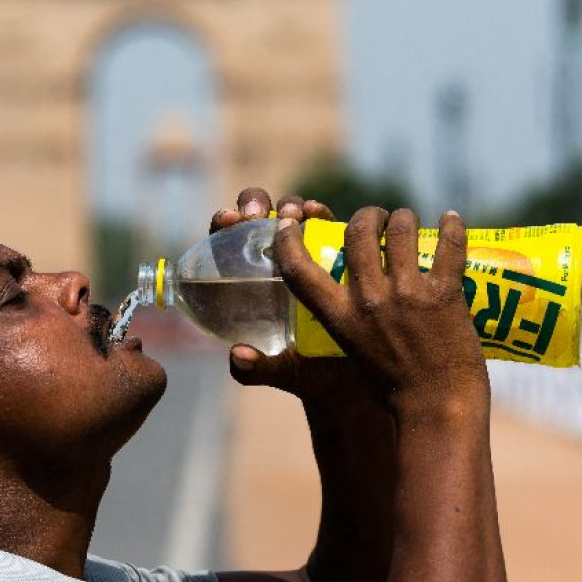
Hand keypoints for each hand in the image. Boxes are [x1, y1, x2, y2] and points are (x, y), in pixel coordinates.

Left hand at [211, 188, 367, 403]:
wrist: (358, 376)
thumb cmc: (312, 373)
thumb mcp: (285, 372)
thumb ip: (257, 370)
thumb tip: (238, 355)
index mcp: (250, 285)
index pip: (226, 246)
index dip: (222, 226)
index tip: (227, 221)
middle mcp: (274, 263)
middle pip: (255, 220)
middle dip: (254, 205)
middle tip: (257, 215)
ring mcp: (306, 254)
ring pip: (290, 216)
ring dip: (289, 206)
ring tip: (295, 213)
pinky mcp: (336, 252)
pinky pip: (326, 225)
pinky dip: (320, 213)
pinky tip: (319, 213)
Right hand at [272, 206, 488, 418]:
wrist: (438, 409)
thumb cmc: (393, 390)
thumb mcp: (350, 351)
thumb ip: (344, 318)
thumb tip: (343, 293)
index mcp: (340, 317)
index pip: (299, 269)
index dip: (288, 240)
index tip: (291, 223)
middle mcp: (369, 301)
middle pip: (357, 231)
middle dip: (367, 216)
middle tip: (378, 218)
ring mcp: (408, 294)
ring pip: (402, 228)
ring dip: (405, 217)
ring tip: (409, 221)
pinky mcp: (444, 294)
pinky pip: (448, 245)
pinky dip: (452, 227)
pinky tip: (451, 220)